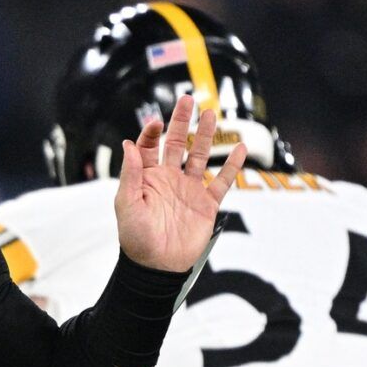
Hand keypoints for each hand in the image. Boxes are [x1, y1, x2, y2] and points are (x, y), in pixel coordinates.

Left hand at [113, 93, 247, 271]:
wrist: (156, 267)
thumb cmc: (136, 239)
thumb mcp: (126, 204)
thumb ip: (130, 173)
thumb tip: (128, 143)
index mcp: (146, 178)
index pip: (149, 147)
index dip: (151, 133)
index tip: (157, 122)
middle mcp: (168, 179)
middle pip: (176, 144)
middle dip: (181, 122)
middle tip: (188, 99)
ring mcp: (189, 190)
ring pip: (200, 156)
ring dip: (207, 136)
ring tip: (212, 115)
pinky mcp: (206, 204)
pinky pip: (222, 182)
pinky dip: (232, 166)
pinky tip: (240, 149)